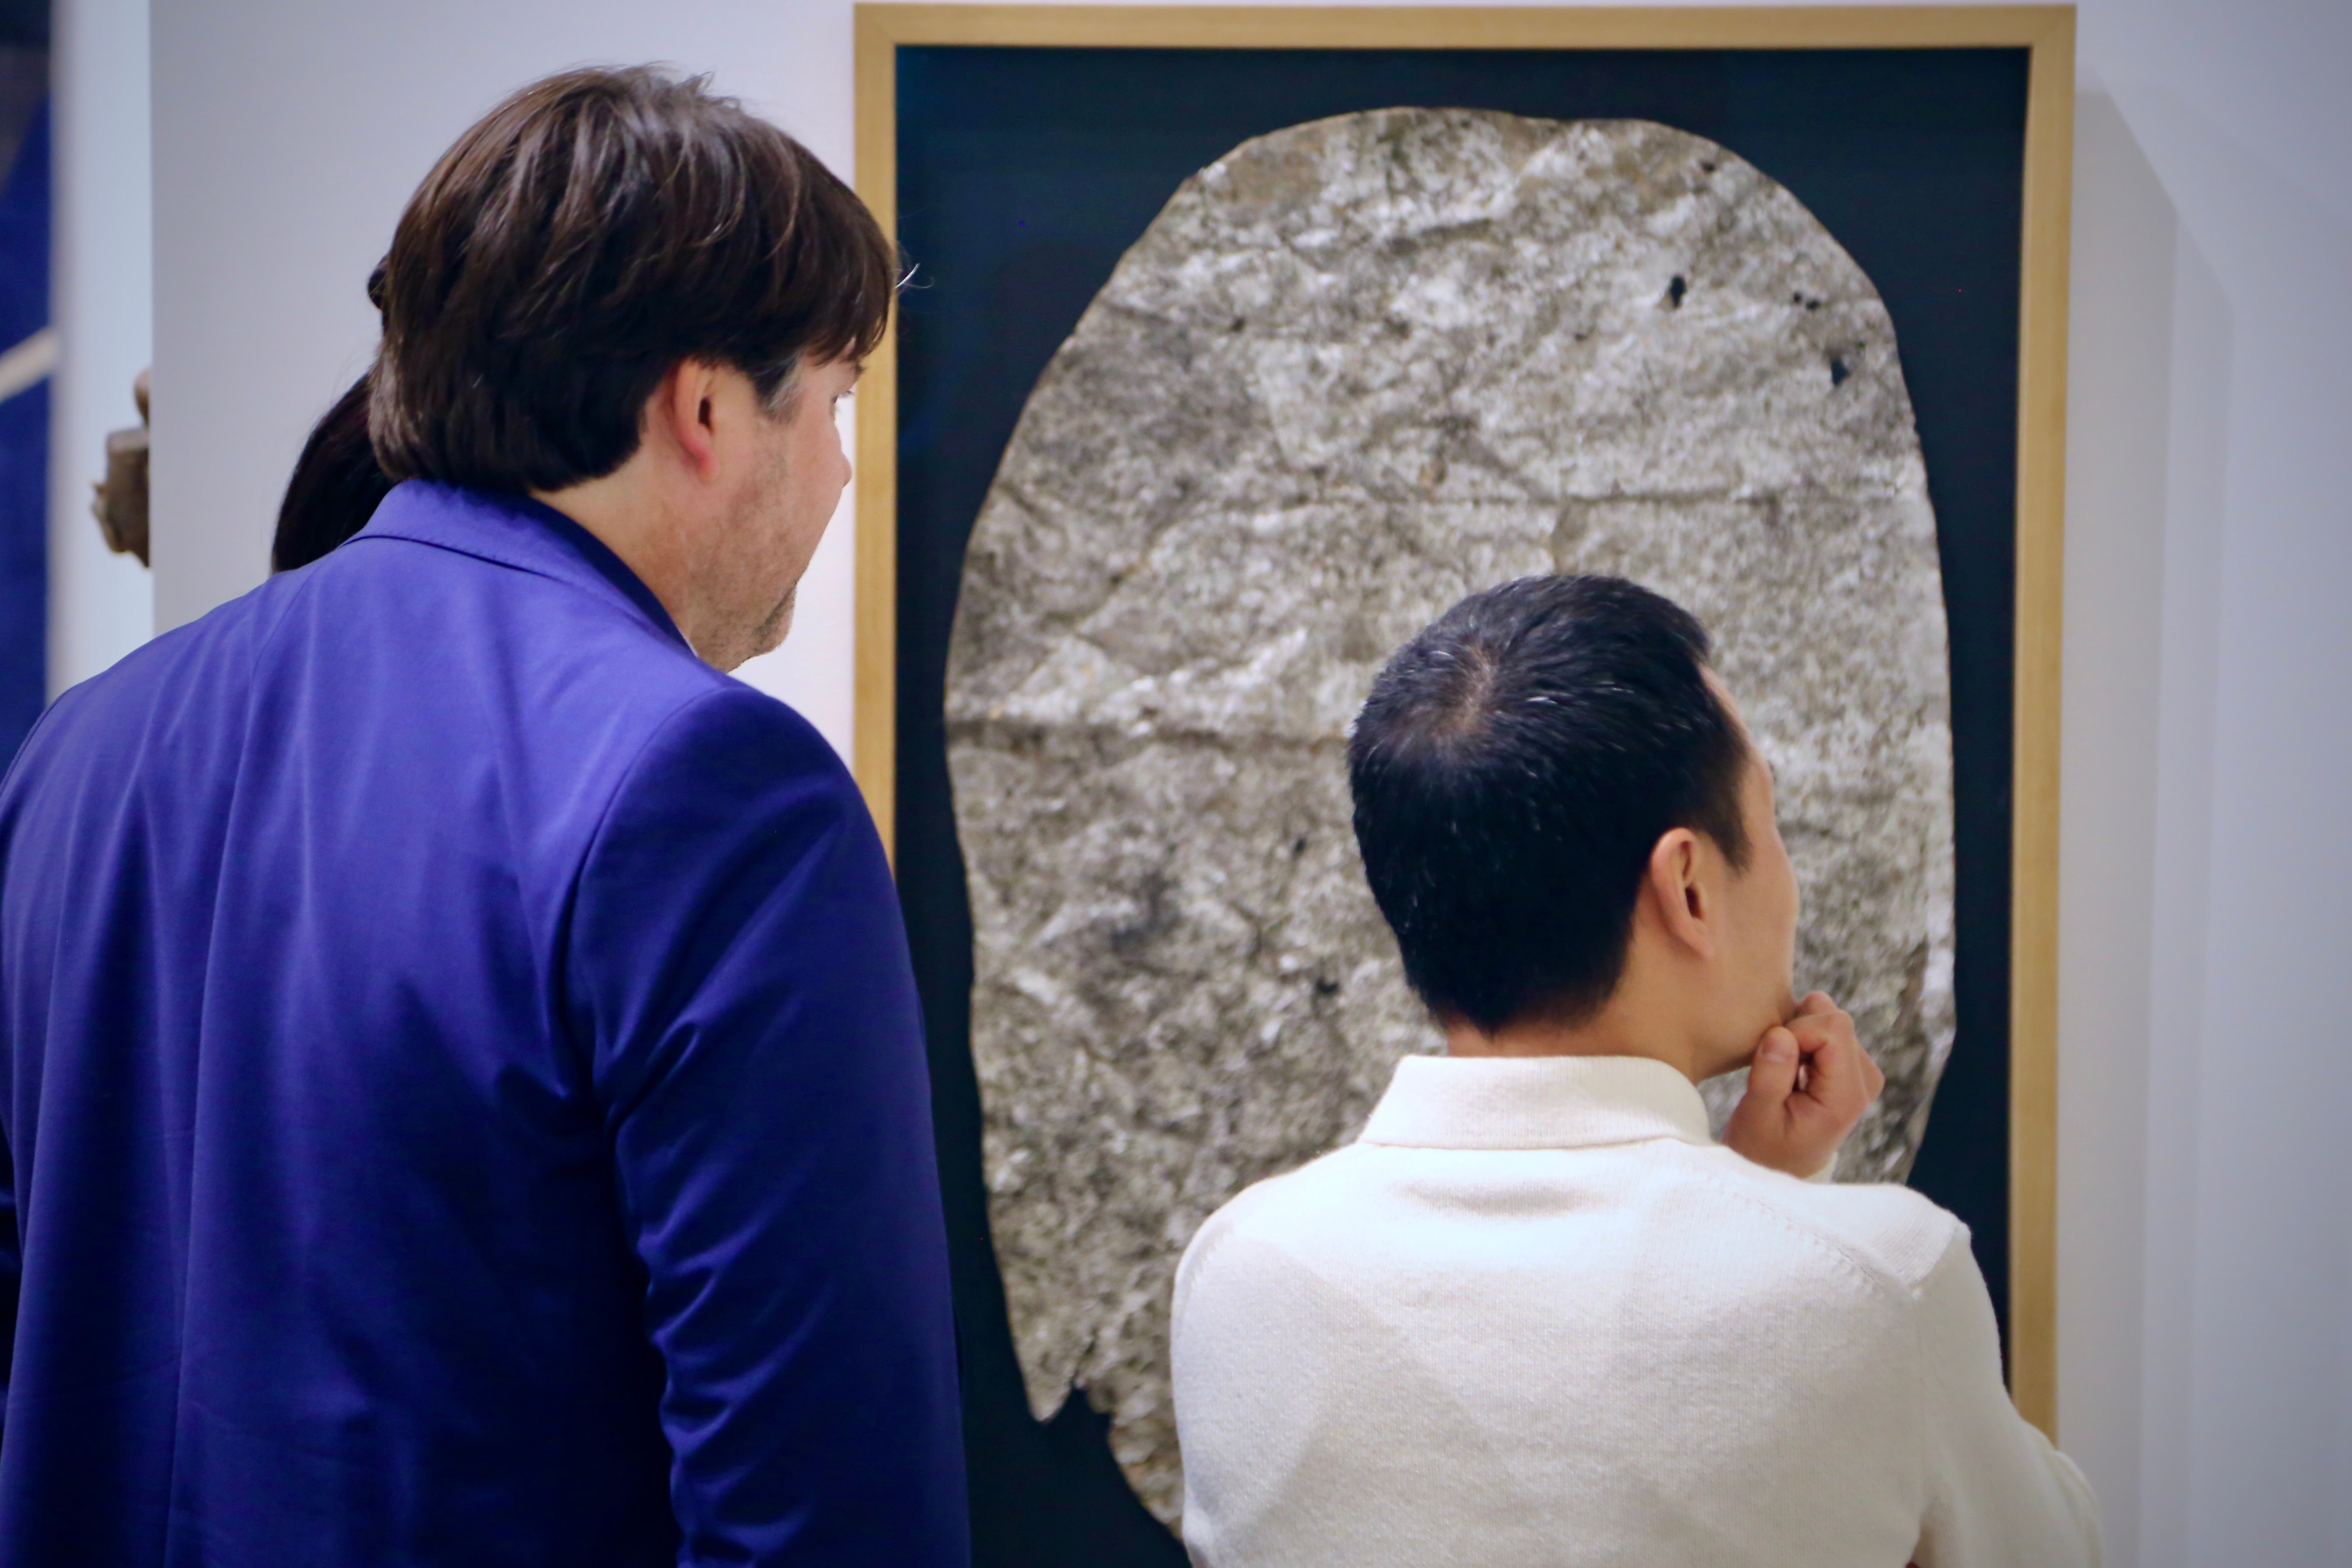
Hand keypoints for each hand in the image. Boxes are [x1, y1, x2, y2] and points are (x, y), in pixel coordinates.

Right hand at [1721, 992, 1884, 1177]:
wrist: (1781, 1166)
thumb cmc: (1764, 1147)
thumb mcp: (1756, 1117)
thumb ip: (1770, 1075)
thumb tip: (1780, 1033)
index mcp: (1847, 1096)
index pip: (1834, 1028)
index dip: (1795, 1030)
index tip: (1770, 1056)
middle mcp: (1865, 1080)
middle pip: (1835, 1018)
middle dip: (1796, 1029)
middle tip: (1774, 1064)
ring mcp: (1862, 1072)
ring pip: (1830, 1017)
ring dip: (1799, 1032)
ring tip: (1782, 1067)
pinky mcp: (1852, 1066)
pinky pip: (1827, 1028)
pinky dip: (1803, 1037)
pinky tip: (1791, 1067)